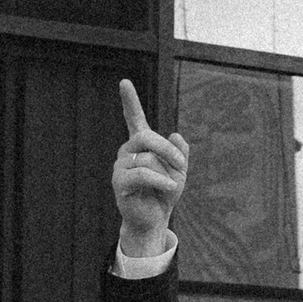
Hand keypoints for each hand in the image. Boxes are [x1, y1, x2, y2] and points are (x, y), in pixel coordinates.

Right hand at [114, 78, 189, 255]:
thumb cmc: (166, 192)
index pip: (134, 118)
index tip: (124, 82)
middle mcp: (127, 151)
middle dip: (168, 150)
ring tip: (171, 185)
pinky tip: (169, 188)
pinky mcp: (120, 182)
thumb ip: (180, 151)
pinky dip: (161, 181)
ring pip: (147, 158)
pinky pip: (144, 174)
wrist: (156, 219)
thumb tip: (175, 134)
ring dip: (166, 171)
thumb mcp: (180, 170)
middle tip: (182, 165)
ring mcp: (121, 166)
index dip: (130, 100)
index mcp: (140, 144)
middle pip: (146, 136)